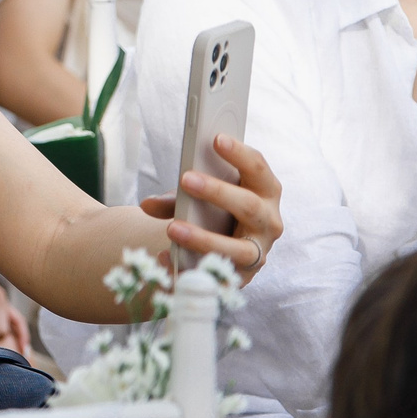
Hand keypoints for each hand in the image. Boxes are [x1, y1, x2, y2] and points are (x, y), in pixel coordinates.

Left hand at [140, 134, 282, 283]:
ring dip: (205, 238)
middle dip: (218, 191)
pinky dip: (189, 268)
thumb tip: (147, 204)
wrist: (222, 254)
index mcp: (264, 191)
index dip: (240, 153)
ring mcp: (258, 253)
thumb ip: (175, 199)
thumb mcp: (198, 200)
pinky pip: (217, 276)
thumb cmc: (215, 215)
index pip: (258, 168)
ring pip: (238, 248)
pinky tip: (165, 258)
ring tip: (173, 228)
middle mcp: (269, 222)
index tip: (216, 138)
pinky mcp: (242, 278)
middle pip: (250, 205)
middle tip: (186, 178)